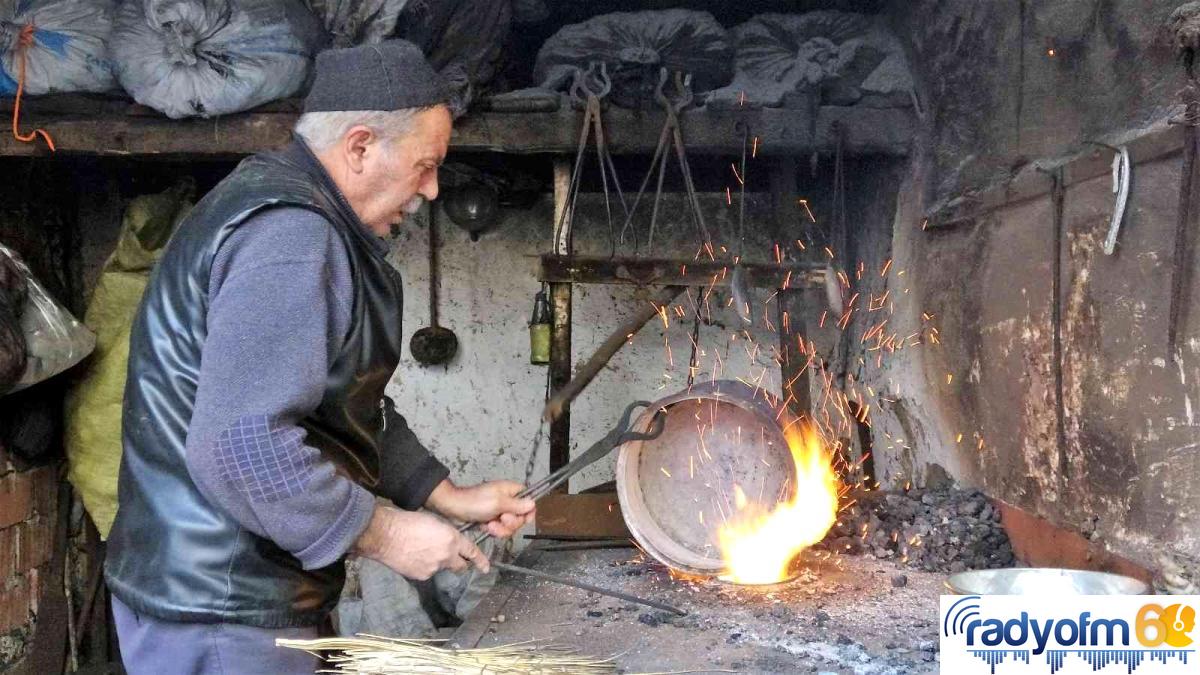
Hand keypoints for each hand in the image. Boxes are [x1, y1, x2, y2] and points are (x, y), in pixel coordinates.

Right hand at [354, 505, 489, 579]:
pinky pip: (428, 572)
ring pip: (442, 568)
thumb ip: (446, 533)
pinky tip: (413, 558)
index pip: (472, 551)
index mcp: (452, 538)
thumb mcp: (434, 522)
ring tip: (421, 551)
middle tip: (454, 560)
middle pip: (461, 566)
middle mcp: (447, 555)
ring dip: (437, 562)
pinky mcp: (422, 575)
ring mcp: (434, 567)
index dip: (480, 560)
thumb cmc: (408, 521)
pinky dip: (424, 567)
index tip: (486, 567)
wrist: (386, 535)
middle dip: (460, 563)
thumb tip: (448, 540)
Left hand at [426, 479, 535, 538]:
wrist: (454, 508)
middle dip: (511, 523)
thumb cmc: (474, 502)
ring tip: (491, 525)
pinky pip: (501, 530)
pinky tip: (486, 527)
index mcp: (511, 491)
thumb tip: (533, 503)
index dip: (527, 513)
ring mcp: (500, 511)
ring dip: (501, 529)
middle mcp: (508, 501)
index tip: (522, 519)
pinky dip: (495, 531)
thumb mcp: (498, 503)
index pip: (529, 502)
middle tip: (501, 519)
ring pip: (511, 526)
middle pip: (521, 517)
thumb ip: (517, 505)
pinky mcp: (492, 520)